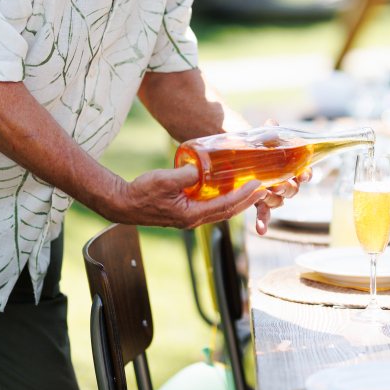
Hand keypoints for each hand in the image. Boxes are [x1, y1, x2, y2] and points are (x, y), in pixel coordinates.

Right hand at [112, 164, 267, 228]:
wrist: (125, 203)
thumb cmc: (142, 192)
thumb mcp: (164, 179)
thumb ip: (184, 174)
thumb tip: (200, 169)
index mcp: (191, 215)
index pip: (225, 206)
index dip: (243, 196)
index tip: (257, 186)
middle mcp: (194, 220)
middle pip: (228, 211)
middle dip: (247, 201)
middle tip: (264, 188)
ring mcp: (190, 218)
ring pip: (221, 210)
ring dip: (238, 201)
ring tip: (252, 189)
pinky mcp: (186, 213)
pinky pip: (211, 207)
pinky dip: (224, 200)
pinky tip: (228, 190)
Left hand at [254, 119, 312, 235]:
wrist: (243, 153)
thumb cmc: (260, 145)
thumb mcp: (265, 136)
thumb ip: (270, 130)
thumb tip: (271, 123)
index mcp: (292, 166)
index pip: (305, 172)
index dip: (306, 174)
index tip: (304, 175)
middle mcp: (286, 182)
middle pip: (293, 190)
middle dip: (287, 188)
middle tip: (278, 185)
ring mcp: (273, 192)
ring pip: (279, 200)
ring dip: (273, 200)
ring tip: (263, 195)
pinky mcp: (259, 200)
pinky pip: (264, 213)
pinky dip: (263, 221)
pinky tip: (261, 230)